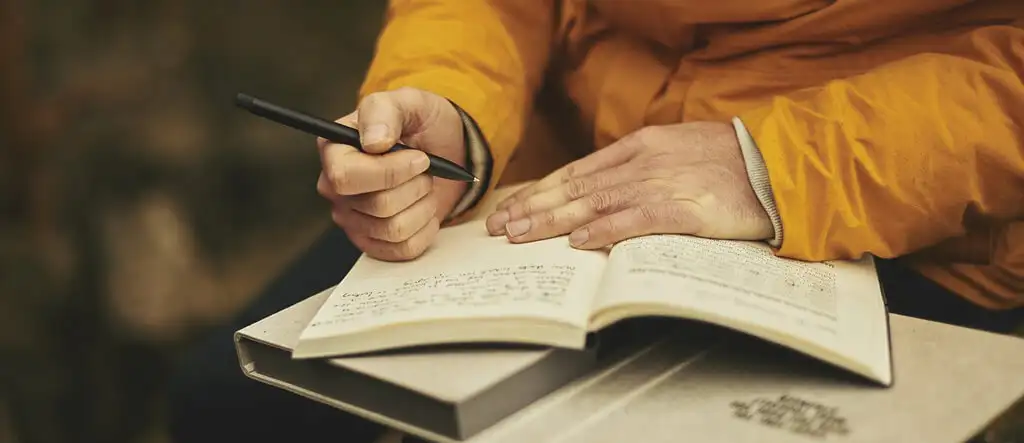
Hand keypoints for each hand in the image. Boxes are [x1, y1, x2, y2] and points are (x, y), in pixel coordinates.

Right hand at [317, 87, 467, 260]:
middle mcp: (336, 188)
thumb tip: (373, 141)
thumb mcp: (408, 102)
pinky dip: (425, 229)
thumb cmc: (421, 124)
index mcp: (334, 150)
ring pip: (393, 229)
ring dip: (423, 206)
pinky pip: (403, 250)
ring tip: (424, 186)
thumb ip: (385, 111)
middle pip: (377, 206)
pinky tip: (424, 209)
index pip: (345, 177)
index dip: (388, 172)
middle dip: (414, 186)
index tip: (419, 158)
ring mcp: (353, 219)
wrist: (445, 149)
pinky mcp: (374, 242)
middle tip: (425, 169)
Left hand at [484, 121, 772, 248]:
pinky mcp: (683, 209)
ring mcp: (661, 184)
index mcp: (639, 148)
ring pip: (594, 203)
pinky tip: (578, 241)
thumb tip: (600, 191)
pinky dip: (604, 230)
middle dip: (532, 208)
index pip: (576, 172)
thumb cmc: (730, 162)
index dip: (540, 191)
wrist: (776, 164)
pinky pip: (635, 220)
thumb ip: (638, 168)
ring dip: (552, 221)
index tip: (513, 208)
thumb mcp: (676, 152)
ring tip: (521, 235)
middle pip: (575, 188)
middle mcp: (642, 163)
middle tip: (499, 227)